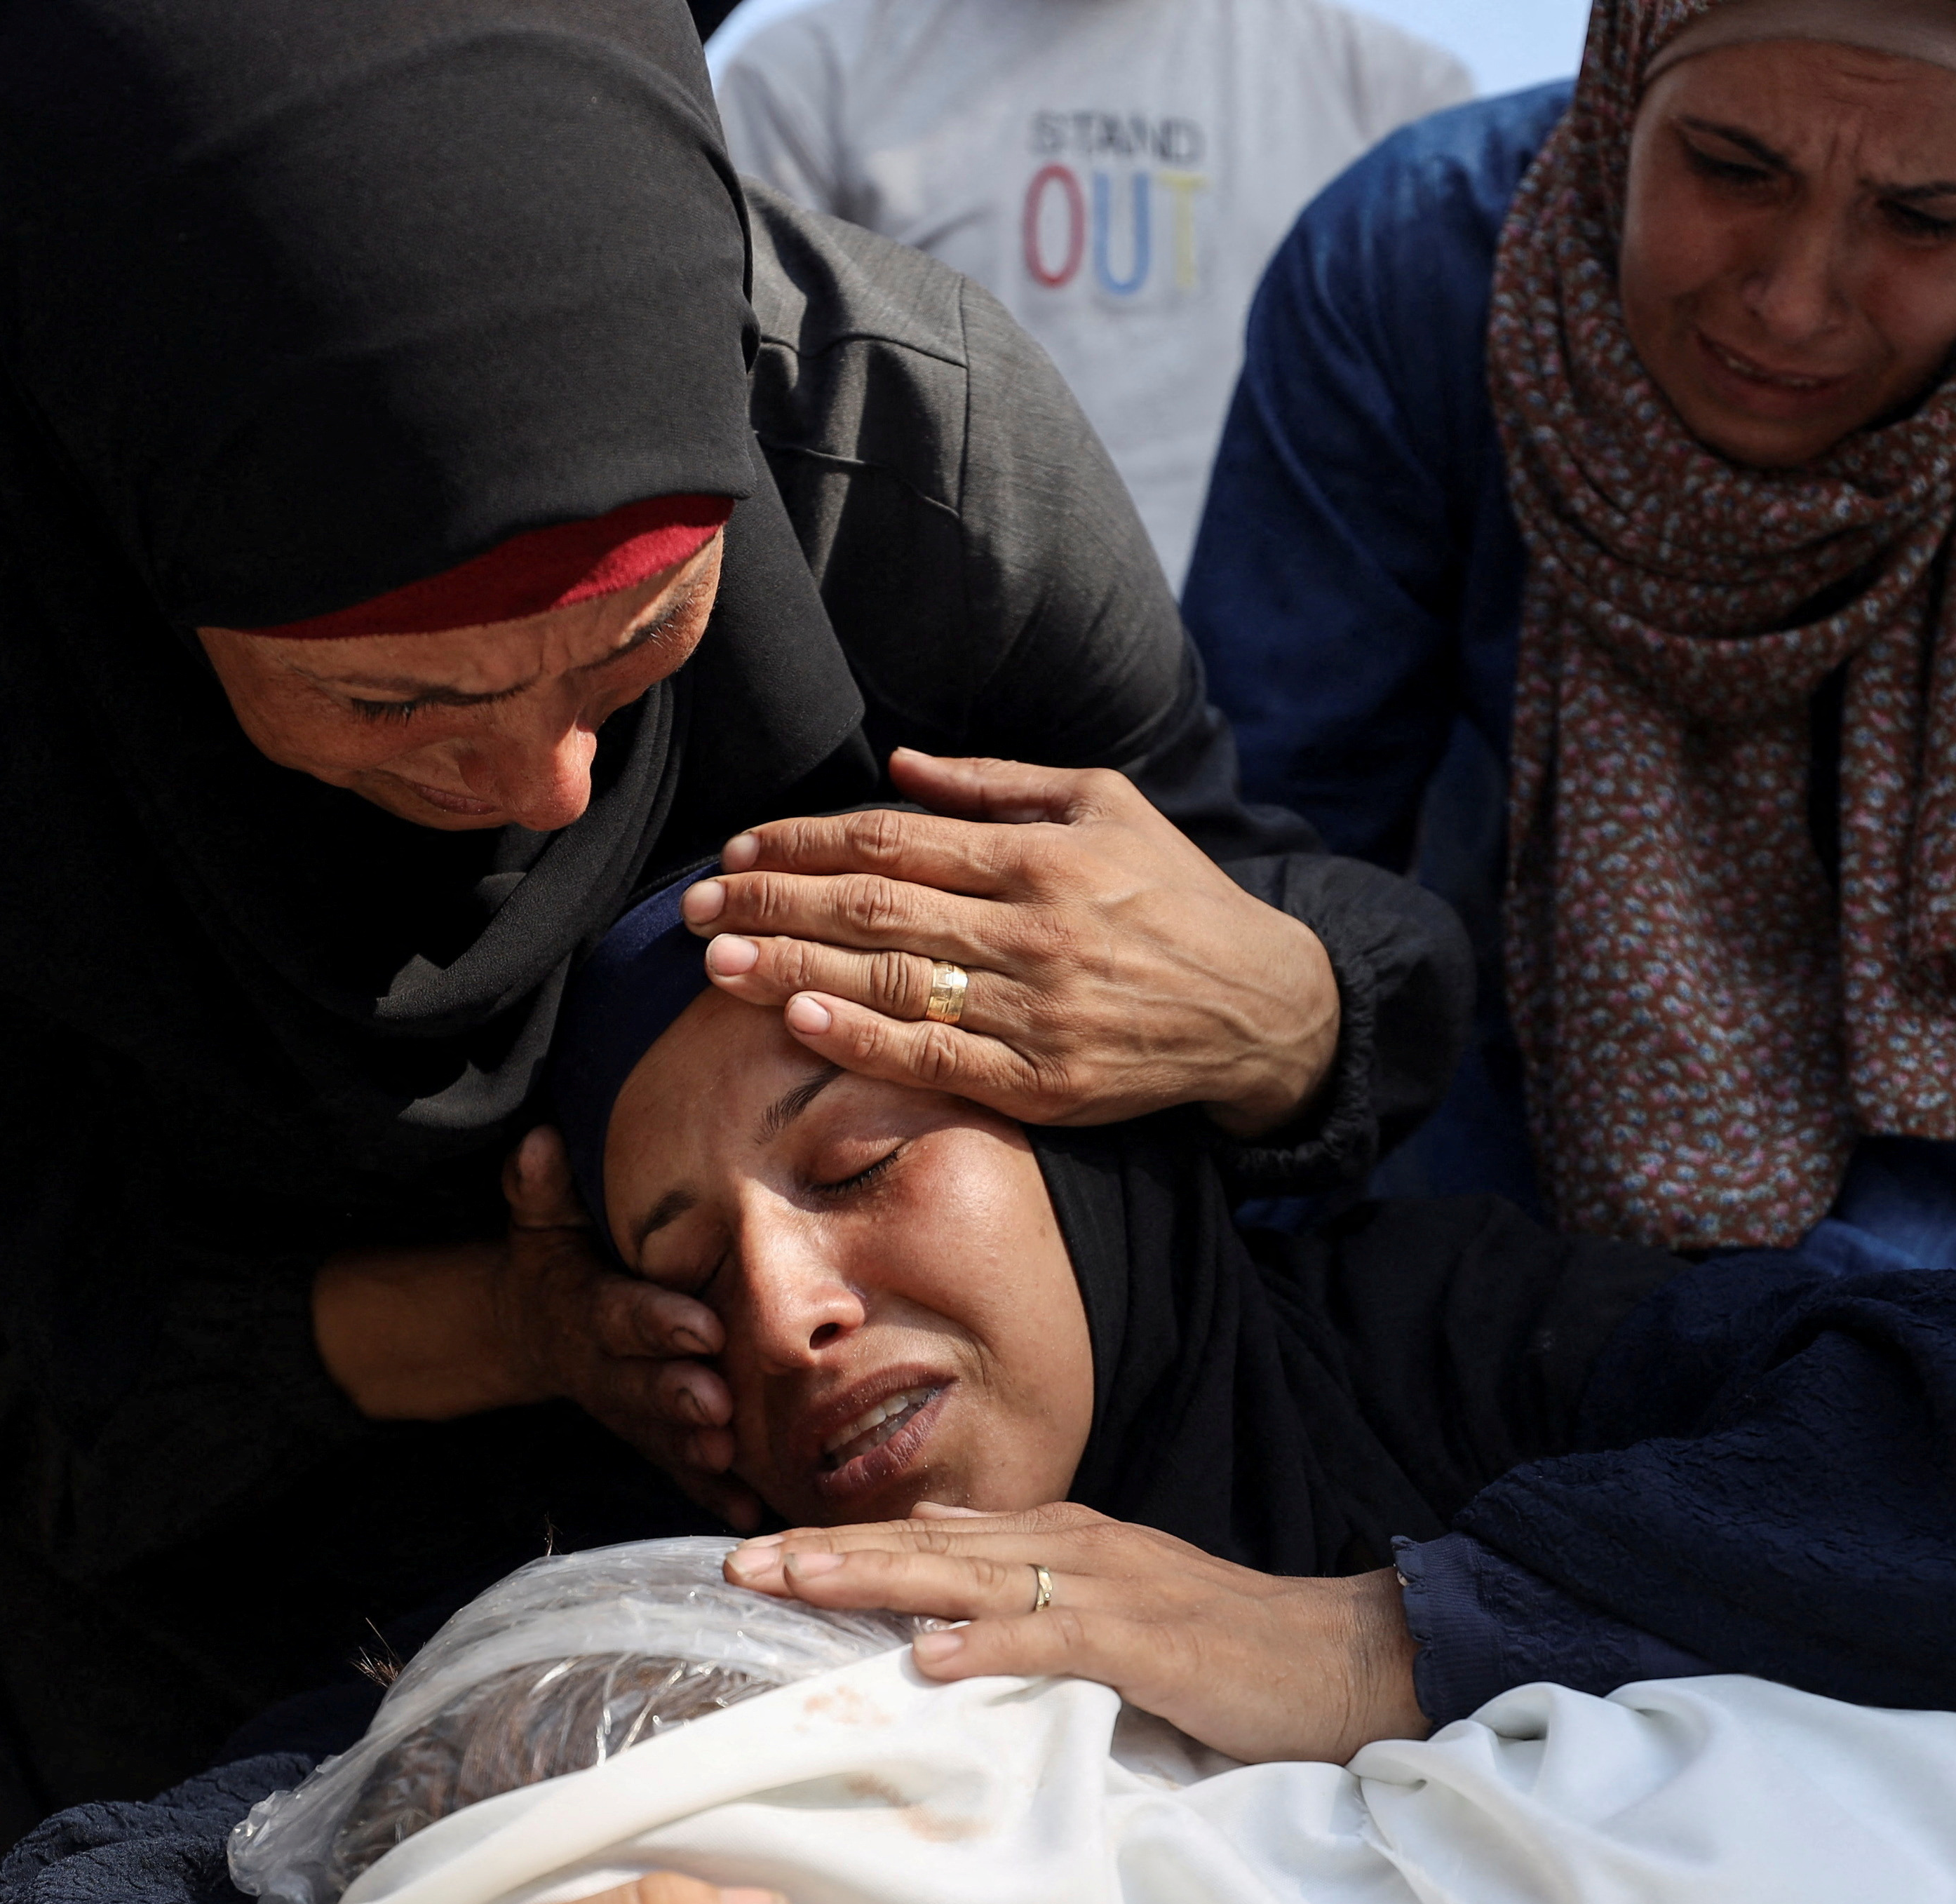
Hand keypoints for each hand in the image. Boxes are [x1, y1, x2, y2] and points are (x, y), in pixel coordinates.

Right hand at [308, 1131, 757, 1521]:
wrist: (535, 1328)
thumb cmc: (558, 1261)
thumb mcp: (541, 1222)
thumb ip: (541, 1188)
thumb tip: (539, 1141)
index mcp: (588, 1310)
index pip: (623, 1316)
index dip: (657, 1324)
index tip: (701, 1327)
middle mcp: (607, 1368)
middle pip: (643, 1386)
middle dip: (678, 1396)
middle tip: (720, 1405)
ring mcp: (629, 1410)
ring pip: (662, 1435)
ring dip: (694, 1452)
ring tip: (731, 1460)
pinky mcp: (649, 1439)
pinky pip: (678, 1471)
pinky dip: (709, 1494)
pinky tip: (747, 1509)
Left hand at [687, 749, 1338, 1141]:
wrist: (1263, 1006)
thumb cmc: (1176, 896)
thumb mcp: (1105, 805)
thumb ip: (997, 783)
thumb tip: (895, 768)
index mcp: (1038, 854)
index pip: (892, 840)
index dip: (802, 841)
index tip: (737, 846)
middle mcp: (1032, 928)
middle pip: (873, 906)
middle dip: (771, 901)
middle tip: (692, 906)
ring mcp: (1037, 1010)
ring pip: (890, 981)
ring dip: (791, 967)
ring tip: (715, 962)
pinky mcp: (1045, 1083)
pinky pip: (936, 1059)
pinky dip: (863, 1039)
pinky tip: (798, 1020)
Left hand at [725, 1503, 1428, 1764]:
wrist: (1347, 1654)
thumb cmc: (1234, 1646)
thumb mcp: (1121, 1604)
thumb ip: (1035, 1582)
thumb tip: (941, 1562)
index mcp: (1069, 1543)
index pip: (937, 1538)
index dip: (848, 1542)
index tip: (760, 1553)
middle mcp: (1079, 1550)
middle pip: (935, 1545)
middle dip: (835, 1551)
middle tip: (741, 1560)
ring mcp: (1115, 1592)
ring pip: (976, 1576)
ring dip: (882, 1578)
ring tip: (799, 1584)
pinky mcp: (1153, 1643)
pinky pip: (1058, 1640)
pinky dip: (994, 1644)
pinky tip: (933, 1656)